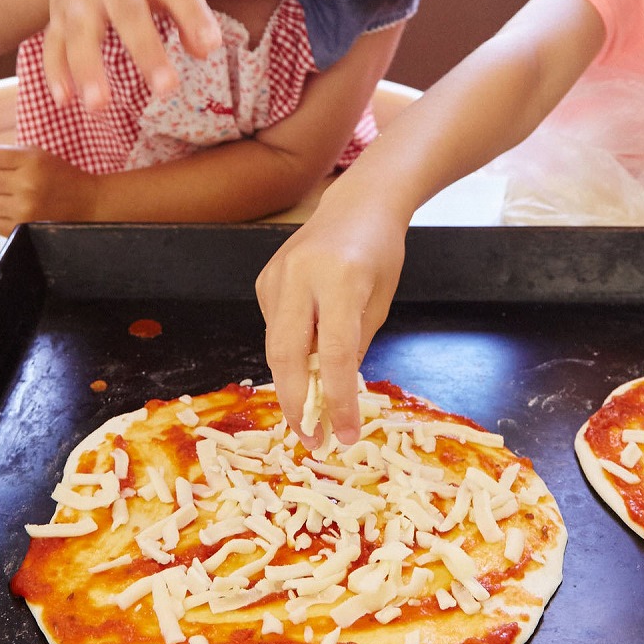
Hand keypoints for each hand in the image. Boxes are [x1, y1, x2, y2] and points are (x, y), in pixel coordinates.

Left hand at [0, 144, 99, 235]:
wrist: (92, 204)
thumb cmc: (61, 177)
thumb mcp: (39, 157)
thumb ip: (6, 156)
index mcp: (32, 161)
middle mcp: (27, 184)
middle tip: (8, 183)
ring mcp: (25, 208)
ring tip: (13, 198)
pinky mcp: (24, 228)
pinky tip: (14, 212)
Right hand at [43, 0, 220, 110]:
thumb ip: (191, 12)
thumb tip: (205, 50)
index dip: (193, 15)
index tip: (212, 45)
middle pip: (126, 12)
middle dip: (145, 51)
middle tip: (166, 89)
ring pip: (80, 31)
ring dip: (87, 69)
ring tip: (99, 105)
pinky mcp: (57, 16)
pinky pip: (52, 44)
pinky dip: (56, 72)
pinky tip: (65, 100)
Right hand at [256, 196, 408, 446]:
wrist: (358, 204)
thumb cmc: (380, 253)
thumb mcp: (379, 302)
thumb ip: (354, 347)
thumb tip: (334, 395)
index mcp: (340, 279)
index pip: (335, 355)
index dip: (338, 401)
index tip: (345, 435)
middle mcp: (300, 276)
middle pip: (287, 355)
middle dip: (297, 404)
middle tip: (312, 439)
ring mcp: (275, 276)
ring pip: (275, 346)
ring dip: (291, 384)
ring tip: (310, 415)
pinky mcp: (264, 280)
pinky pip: (274, 328)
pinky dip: (290, 352)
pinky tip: (307, 359)